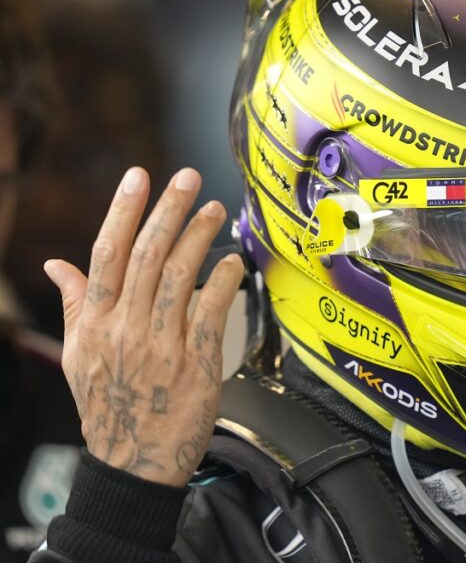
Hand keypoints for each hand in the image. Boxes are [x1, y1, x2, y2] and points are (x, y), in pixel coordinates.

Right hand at [43, 167, 244, 486]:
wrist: (134, 464)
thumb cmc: (110, 406)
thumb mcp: (78, 357)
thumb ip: (75, 306)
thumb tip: (55, 266)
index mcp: (95, 325)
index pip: (106, 255)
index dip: (123, 212)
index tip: (138, 178)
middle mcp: (125, 331)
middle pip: (146, 258)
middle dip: (167, 211)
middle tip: (187, 178)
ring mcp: (161, 347)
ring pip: (178, 278)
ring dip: (198, 238)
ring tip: (213, 209)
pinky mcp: (196, 365)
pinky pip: (211, 314)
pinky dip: (222, 283)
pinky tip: (232, 261)